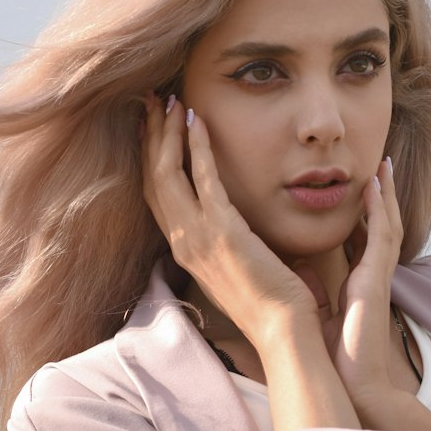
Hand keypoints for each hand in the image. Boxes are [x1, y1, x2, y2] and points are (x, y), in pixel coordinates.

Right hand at [140, 96, 321, 348]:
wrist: (282, 329)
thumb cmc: (269, 300)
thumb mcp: (237, 265)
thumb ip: (227, 240)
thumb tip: (235, 218)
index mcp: (185, 250)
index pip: (155, 195)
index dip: (148, 157)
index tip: (149, 126)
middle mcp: (182, 242)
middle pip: (151, 178)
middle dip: (150, 136)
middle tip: (151, 101)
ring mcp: (198, 237)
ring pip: (166, 174)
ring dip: (166, 133)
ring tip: (169, 101)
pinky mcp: (222, 232)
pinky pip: (203, 179)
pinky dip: (197, 146)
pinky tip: (197, 120)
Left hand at [298, 158, 405, 414]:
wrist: (354, 386)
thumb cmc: (335, 359)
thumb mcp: (319, 314)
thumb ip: (314, 289)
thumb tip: (299, 269)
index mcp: (358, 285)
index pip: (361, 239)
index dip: (362, 212)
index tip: (357, 189)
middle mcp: (372, 276)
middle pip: (379, 224)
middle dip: (379, 195)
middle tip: (378, 165)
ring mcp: (378, 276)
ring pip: (385, 223)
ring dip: (384, 193)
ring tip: (381, 164)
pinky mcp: (376, 279)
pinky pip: (380, 235)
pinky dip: (378, 209)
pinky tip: (373, 185)